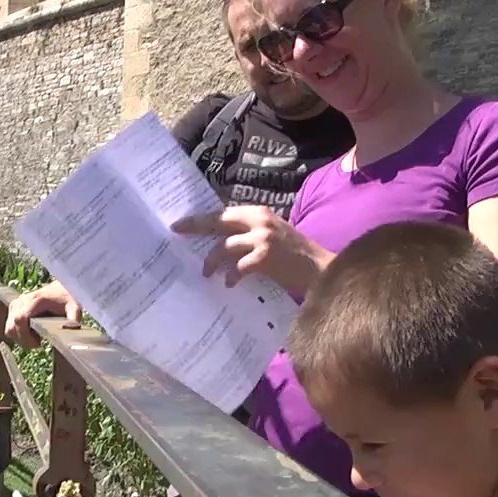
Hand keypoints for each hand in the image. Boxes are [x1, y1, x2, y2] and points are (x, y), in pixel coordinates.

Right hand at [3, 280, 81, 348]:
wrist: (61, 288)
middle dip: (23, 340)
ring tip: (36, 337)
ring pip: (9, 328)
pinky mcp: (14, 307)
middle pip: (11, 326)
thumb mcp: (74, 309)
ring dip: (20, 337)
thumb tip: (71, 337)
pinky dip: (18, 333)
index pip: (19, 319)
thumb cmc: (67, 298)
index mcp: (35, 300)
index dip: (25, 336)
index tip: (38, 343)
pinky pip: (10, 325)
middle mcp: (22, 300)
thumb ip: (73, 322)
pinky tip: (32, 332)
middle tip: (38, 342)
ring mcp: (17, 303)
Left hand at [170, 205, 332, 294]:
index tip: (181, 223)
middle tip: (177, 231)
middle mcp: (259, 221)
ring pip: (224, 246)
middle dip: (196, 226)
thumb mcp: (272, 236)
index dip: (202, 218)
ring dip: (212, 261)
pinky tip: (229, 284)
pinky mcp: (265, 257)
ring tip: (206, 273)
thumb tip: (220, 243)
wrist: (319, 270)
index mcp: (259, 213)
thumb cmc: (295, 256)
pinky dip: (231, 276)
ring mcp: (262, 238)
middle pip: (219, 221)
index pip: (224, 212)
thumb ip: (249, 234)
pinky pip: (238, 266)